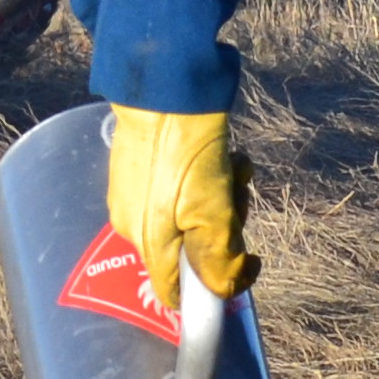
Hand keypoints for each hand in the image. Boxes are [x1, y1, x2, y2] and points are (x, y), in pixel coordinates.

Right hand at [105, 103, 255, 306]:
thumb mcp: (212, 212)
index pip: (174, 291)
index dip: (210, 287)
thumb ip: (218, 260)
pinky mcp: (141, 166)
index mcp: (146, 241)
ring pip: (191, 214)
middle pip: (191, 249)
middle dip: (224, 226)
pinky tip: (223, 154)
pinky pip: (180, 186)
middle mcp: (133, 223)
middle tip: (237, 197)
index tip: (245, 259)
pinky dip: (208, 175)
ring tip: (232, 168)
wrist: (164, 87)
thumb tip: (226, 289)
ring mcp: (135, 193)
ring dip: (222, 196)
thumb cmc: (186, 152)